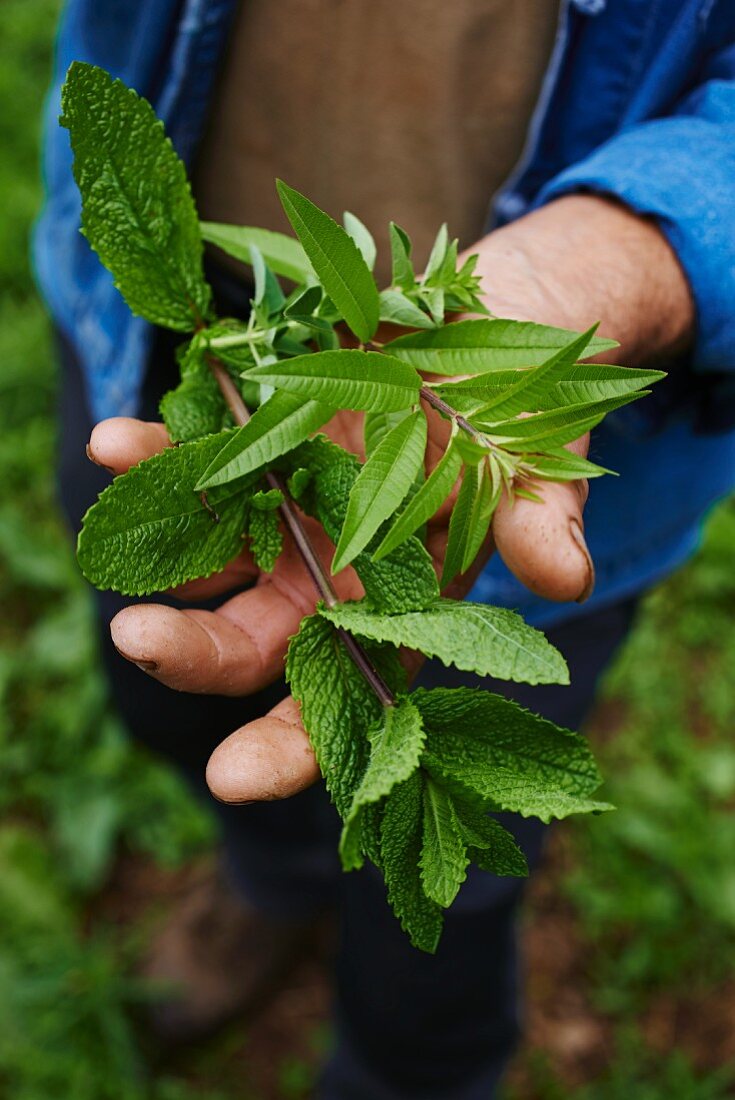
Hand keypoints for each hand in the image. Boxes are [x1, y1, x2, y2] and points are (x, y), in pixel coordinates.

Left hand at [88, 194, 693, 805]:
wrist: (495, 328)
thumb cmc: (526, 416)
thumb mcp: (541, 467)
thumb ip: (541, 522)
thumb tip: (565, 575)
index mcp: (397, 607)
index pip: (343, 702)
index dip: (289, 748)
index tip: (230, 776)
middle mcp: (327, 573)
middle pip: (247, 641)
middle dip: (190, 653)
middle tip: (138, 639)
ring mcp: (286, 508)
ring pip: (207, 555)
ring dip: (155, 554)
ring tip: (111, 535)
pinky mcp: (260, 439)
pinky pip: (197, 458)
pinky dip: (156, 455)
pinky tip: (119, 445)